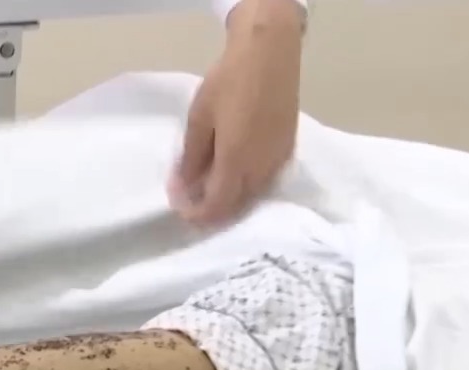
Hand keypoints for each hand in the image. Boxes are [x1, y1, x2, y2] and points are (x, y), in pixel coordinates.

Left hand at [171, 0, 303, 227]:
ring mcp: (278, 161)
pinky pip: (265, 181)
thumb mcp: (199, 119)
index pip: (217, 207)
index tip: (180, 208)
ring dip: (230, 199)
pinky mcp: (288, 150)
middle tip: (190, 200)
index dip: (197, 215)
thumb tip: (183, 188)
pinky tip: (233, 173)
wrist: (270, 54)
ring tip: (209, 188)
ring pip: (253, 196)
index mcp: (236, 162)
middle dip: (212, 211)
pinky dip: (246, 186)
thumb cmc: (228, 82)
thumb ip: (192, 159)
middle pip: (236, 206)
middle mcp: (260, 169)